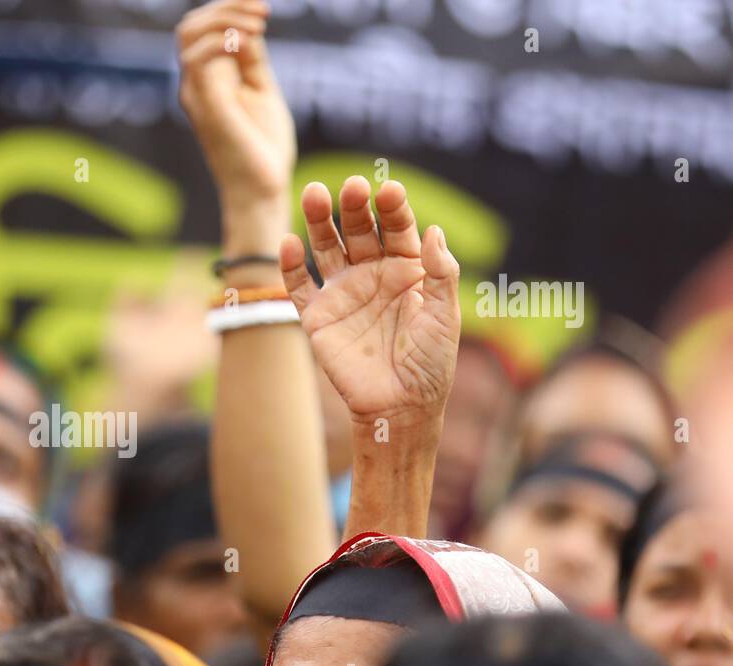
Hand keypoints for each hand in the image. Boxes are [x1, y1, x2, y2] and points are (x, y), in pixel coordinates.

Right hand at [178, 1, 293, 206]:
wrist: (261, 190)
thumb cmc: (262, 148)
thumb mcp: (261, 91)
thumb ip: (251, 61)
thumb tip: (247, 29)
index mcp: (208, 81)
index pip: (202, 30)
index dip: (230, 9)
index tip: (264, 10)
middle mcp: (195, 84)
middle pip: (190, 25)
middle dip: (226, 6)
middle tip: (262, 11)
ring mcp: (197, 94)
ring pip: (189, 33)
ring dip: (226, 17)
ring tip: (259, 23)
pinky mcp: (206, 105)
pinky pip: (198, 58)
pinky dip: (223, 38)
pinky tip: (250, 40)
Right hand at [282, 177, 459, 423]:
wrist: (400, 407)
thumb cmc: (430, 364)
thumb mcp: (445, 317)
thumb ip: (441, 273)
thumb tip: (433, 230)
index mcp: (406, 270)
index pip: (397, 228)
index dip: (392, 209)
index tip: (388, 191)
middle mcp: (372, 275)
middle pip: (358, 230)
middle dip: (353, 208)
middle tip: (350, 188)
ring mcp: (343, 294)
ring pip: (325, 248)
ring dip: (318, 222)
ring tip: (314, 194)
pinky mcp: (317, 317)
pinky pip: (299, 285)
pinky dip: (290, 264)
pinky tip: (289, 243)